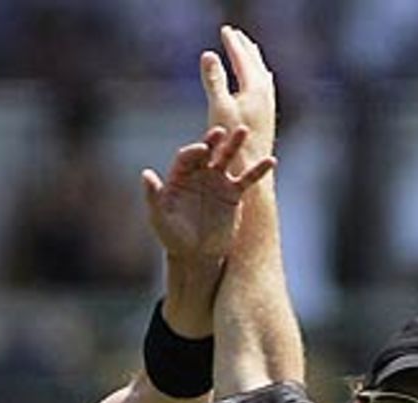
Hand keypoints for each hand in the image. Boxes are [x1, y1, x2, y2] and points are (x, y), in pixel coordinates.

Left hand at [142, 122, 273, 267]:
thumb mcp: (160, 217)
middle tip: (221, 131)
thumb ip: (154, 195)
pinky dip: (259, 170)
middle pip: (208, 150)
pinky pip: (247, 179)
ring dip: (235, 144)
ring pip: (228, 158)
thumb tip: (146, 174)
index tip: (201, 150)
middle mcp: (200, 172)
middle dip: (214, 140)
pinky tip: (271, 161)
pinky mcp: (233, 193)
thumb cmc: (173, 237)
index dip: (193, 152)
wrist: (195, 256)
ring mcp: (218, 180)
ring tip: (243, 131)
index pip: (187, 156)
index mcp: (180, 175)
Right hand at [202, 24, 277, 166]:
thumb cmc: (234, 149)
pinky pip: (266, 93)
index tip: (224, 29)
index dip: (232, 42)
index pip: (242, 57)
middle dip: (245, 47)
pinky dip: (260, 80)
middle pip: (256, 65)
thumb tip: (207, 54)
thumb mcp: (219, 111)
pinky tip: (260, 85)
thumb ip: (214, 81)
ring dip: (255, 62)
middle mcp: (266, 95)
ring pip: (263, 78)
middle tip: (236, 34)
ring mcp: (269, 109)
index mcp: (255, 88)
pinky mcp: (269, 122)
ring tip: (250, 53)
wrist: (255, 181)